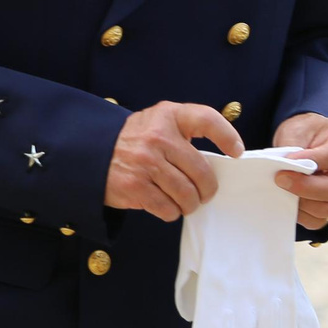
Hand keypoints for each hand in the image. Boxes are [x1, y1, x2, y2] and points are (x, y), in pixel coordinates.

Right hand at [105, 101, 245, 220]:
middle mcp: (158, 137)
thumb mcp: (159, 122)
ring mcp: (145, 163)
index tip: (236, 153)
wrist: (92, 151)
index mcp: (168, 115)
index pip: (206, 120)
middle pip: (201, 172)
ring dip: (190, 204)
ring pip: (187, 195)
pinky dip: (171, 211)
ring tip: (185, 201)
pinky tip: (166, 204)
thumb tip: (221, 161)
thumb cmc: (136, 140)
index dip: (227, 137)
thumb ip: (186, 132)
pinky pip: (168, 209)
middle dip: (207, 189)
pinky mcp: (135, 187)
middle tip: (204, 193)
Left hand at [271, 112, 327, 230]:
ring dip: (301, 201)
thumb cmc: (308, 132)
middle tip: (280, 179)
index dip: (311, 161)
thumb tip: (286, 169)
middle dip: (303, 187)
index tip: (288, 162)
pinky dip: (302, 214)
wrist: (315, 140)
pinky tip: (289, 200)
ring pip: (327, 208)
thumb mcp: (299, 128)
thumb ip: (293, 146)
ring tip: (283, 189)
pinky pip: (320, 220)